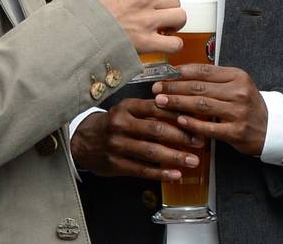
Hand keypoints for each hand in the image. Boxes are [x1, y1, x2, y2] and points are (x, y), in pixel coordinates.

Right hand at [70, 99, 204, 180]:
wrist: (82, 141)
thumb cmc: (113, 123)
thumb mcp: (127, 110)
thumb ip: (150, 110)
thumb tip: (183, 113)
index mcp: (127, 107)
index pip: (157, 108)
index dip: (178, 115)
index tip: (196, 120)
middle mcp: (121, 124)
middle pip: (156, 130)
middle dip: (181, 137)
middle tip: (199, 142)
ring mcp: (117, 145)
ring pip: (151, 152)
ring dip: (175, 157)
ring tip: (193, 161)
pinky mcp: (115, 164)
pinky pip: (142, 170)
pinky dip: (161, 173)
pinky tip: (175, 175)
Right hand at [86, 0, 184, 53]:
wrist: (73, 32)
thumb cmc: (81, 11)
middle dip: (170, 7)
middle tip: (162, 15)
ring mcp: (146, 19)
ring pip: (180, 16)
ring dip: (174, 24)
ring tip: (165, 28)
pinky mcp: (146, 41)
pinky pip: (174, 42)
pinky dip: (173, 44)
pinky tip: (165, 43)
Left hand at [153, 64, 267, 156]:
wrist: (271, 128)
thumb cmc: (247, 105)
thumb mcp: (236, 85)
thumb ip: (214, 80)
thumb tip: (180, 73)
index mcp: (237, 76)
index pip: (203, 71)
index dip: (181, 72)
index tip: (164, 74)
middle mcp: (239, 92)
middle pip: (199, 87)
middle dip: (174, 87)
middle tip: (156, 88)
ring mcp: (238, 112)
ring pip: (201, 105)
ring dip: (178, 103)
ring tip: (161, 102)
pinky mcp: (236, 131)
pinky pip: (209, 126)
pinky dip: (192, 123)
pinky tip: (179, 120)